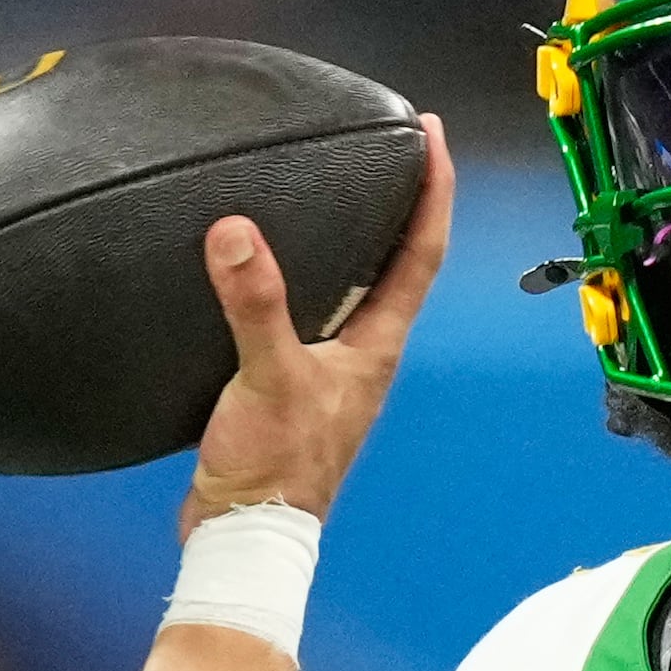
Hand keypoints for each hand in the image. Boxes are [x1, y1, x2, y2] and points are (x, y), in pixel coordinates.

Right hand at [180, 112, 455, 535]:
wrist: (243, 534)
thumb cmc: (274, 468)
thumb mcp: (268, 377)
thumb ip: (255, 304)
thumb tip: (237, 233)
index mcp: (376, 345)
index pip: (421, 253)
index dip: (433, 192)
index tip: (432, 136)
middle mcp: (363, 353)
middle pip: (396, 263)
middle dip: (399, 203)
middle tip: (390, 146)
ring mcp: (329, 368)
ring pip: (352, 287)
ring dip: (353, 239)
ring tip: (337, 188)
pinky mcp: (289, 381)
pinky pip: (304, 311)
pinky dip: (299, 276)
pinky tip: (266, 263)